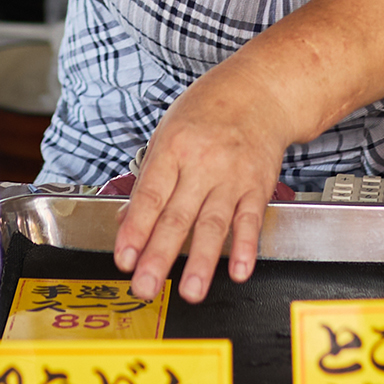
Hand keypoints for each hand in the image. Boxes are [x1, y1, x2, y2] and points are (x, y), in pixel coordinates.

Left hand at [113, 67, 291, 303]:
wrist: (258, 92)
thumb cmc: (208, 112)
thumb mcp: (168, 134)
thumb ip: (150, 180)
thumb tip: (127, 223)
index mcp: (173, 148)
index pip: (150, 196)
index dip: (135, 230)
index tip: (124, 259)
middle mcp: (202, 163)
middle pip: (177, 216)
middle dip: (159, 255)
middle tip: (146, 287)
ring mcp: (232, 176)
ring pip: (213, 223)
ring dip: (201, 260)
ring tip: (190, 291)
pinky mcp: (258, 186)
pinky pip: (250, 220)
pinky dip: (245, 247)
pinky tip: (238, 269)